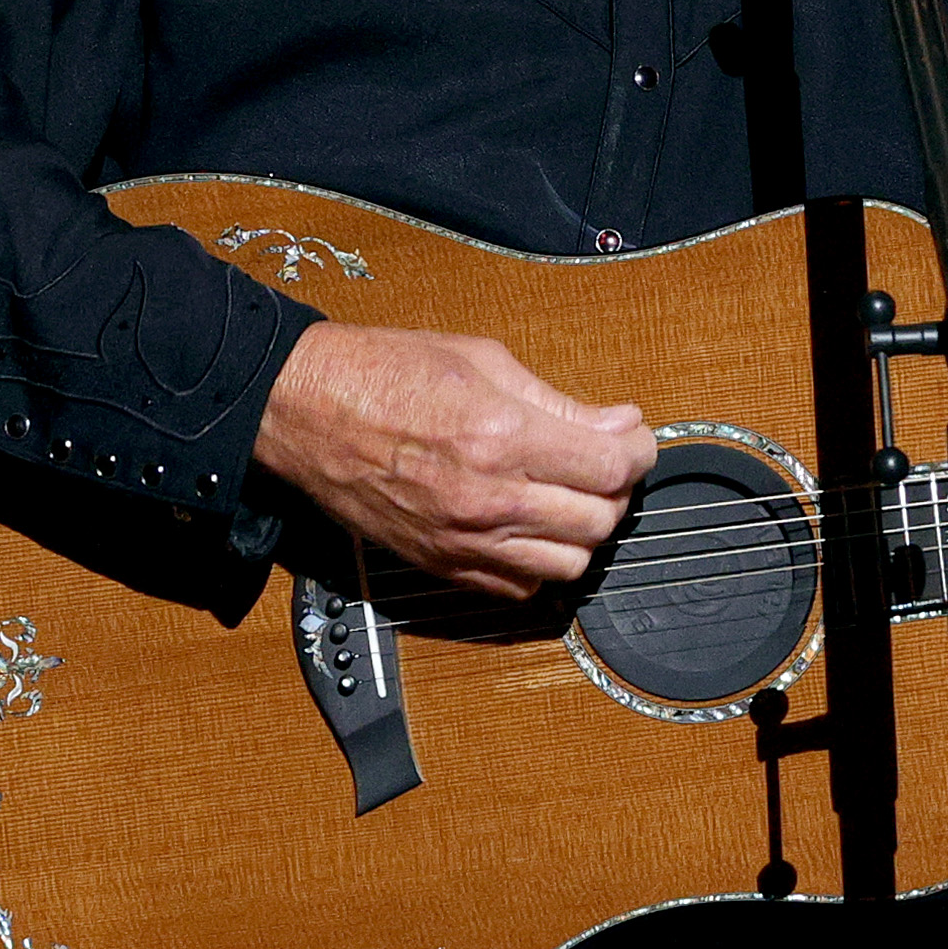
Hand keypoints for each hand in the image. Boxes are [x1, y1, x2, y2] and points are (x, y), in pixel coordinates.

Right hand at [253, 321, 655, 601]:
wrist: (307, 410)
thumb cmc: (383, 373)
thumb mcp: (483, 359)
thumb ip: (558, 401)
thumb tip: (617, 424)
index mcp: (502, 436)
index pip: (612, 467)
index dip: (640, 449)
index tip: (634, 436)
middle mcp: (488, 498)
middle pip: (600, 521)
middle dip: (617, 488)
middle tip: (604, 460)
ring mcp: (464, 540)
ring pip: (569, 565)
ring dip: (583, 531)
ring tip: (571, 495)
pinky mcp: (443, 564)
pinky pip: (520, 589)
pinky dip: (540, 562)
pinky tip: (530, 525)